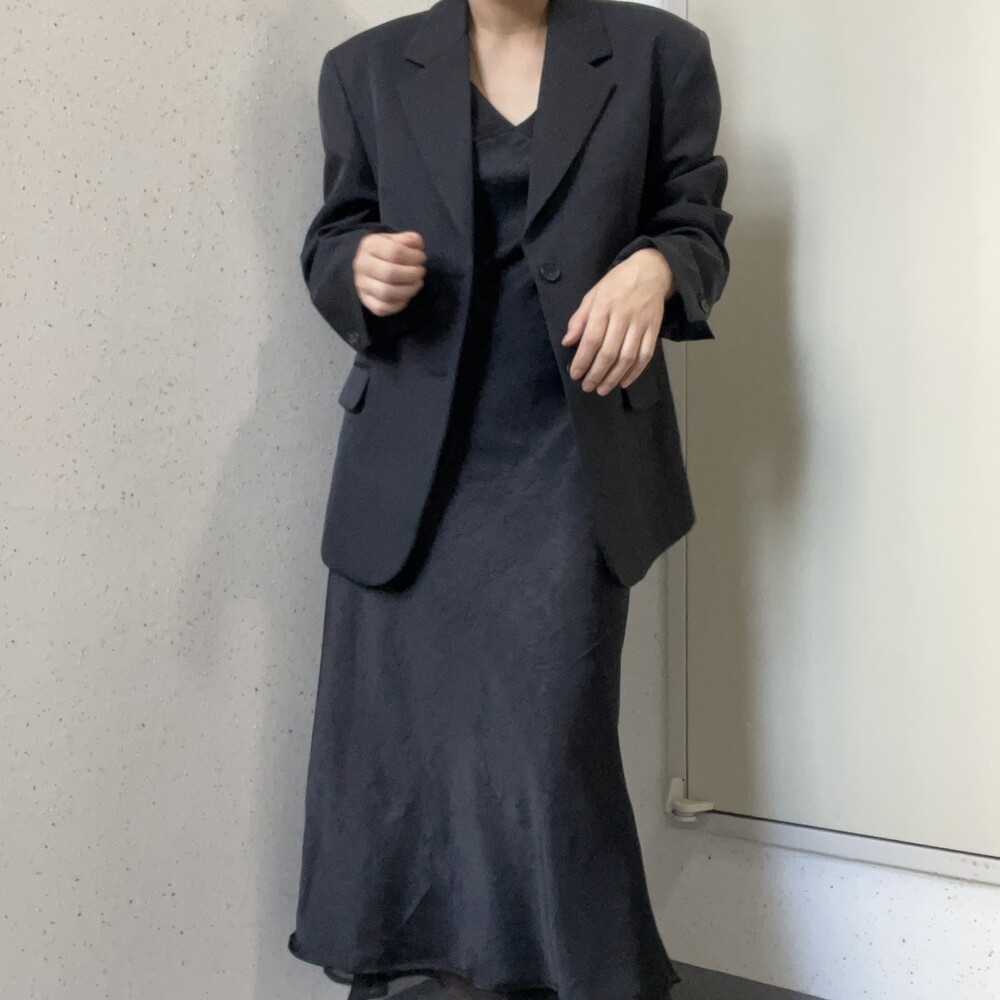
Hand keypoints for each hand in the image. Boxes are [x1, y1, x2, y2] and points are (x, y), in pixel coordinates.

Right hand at [353, 230, 426, 316]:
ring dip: (408, 290)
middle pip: (390, 273)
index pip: (395, 251)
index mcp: (370, 245)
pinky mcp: (365, 300)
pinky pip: (381, 308)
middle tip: (420, 272)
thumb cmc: (388, 251)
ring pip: (386, 293)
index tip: (422, 258)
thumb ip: (410, 239)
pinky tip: (406, 296)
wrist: (370, 263)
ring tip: (417, 284)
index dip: (414, 257)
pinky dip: (398, 305)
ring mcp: (361, 284)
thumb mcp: (398, 239)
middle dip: (412, 274)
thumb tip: (417, 246)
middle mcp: (362, 264)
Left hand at [561, 247, 674, 393]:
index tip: (575, 374)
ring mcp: (640, 324)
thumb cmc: (617, 284)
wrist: (651, 270)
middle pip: (609, 352)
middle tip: (587, 387)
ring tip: (603, 389)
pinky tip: (624, 382)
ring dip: (614, 377)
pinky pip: (646, 355)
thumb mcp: (593, 295)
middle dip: (596, 373)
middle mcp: (623, 316)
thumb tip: (567, 341)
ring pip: (627, 357)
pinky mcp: (654, 329)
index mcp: (604, 306)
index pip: (592, 339)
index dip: (583, 359)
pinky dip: (635, 372)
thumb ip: (579, 319)